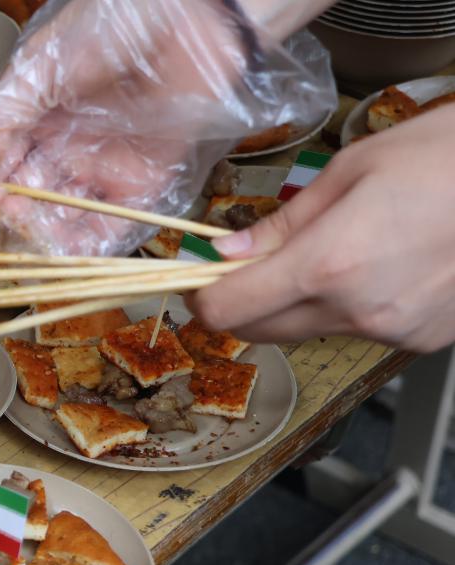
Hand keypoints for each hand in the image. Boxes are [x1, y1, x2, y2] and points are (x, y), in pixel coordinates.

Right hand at [0, 0, 334, 255]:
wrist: (190, 16)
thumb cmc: (113, 24)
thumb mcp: (34, 71)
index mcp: (39, 118)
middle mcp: (69, 148)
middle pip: (27, 199)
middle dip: (7, 214)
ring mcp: (104, 169)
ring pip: (62, 220)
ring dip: (38, 231)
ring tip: (23, 225)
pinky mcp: (144, 186)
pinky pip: (109, 229)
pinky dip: (83, 246)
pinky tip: (58, 245)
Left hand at [189, 105, 454, 352]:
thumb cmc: (448, 157)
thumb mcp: (354, 170)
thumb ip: (283, 222)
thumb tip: (229, 251)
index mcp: (330, 264)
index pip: (230, 310)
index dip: (204, 296)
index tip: (201, 278)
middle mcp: (358, 310)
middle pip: (260, 331)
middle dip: (243, 302)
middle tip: (251, 264)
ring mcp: (393, 332)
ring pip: (308, 332)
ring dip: (297, 304)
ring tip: (335, 252)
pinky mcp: (420, 340)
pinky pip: (357, 331)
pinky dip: (347, 308)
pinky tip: (378, 267)